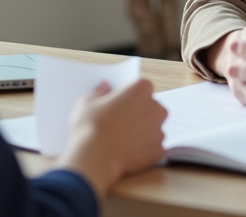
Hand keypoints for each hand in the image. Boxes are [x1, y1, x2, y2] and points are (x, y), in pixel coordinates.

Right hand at [58, 79, 166, 196]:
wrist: (94, 159)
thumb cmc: (90, 128)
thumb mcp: (87, 102)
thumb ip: (100, 91)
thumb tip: (104, 87)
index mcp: (141, 90)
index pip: (142, 87)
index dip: (131, 95)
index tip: (121, 102)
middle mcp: (155, 108)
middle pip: (151, 107)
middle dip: (139, 112)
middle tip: (119, 122)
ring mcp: (158, 130)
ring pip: (152, 128)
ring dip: (142, 131)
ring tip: (121, 139)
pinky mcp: (158, 151)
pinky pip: (153, 147)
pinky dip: (143, 149)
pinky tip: (127, 151)